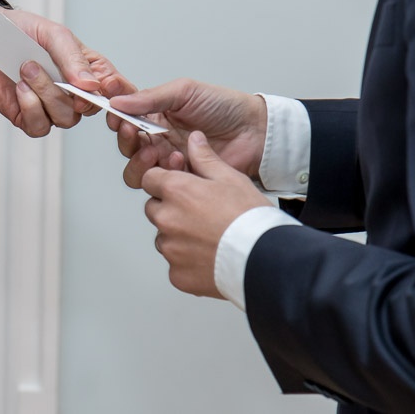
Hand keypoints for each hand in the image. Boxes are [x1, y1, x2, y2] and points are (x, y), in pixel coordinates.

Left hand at [0, 5, 132, 135]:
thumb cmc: (19, 31)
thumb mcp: (53, 35)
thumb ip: (73, 58)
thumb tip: (92, 86)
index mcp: (88, 70)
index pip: (117, 88)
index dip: (119, 93)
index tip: (107, 86)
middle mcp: (73, 93)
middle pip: (91, 109)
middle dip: (76, 96)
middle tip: (60, 75)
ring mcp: (51, 107)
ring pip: (65, 118)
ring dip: (46, 93)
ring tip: (27, 68)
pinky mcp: (28, 118)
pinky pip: (40, 126)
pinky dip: (31, 106)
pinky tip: (21, 87)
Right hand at [109, 78, 266, 187]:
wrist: (254, 132)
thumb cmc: (224, 107)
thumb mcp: (185, 92)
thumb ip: (151, 97)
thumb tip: (119, 100)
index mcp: (156, 115)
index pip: (126, 118)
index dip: (117, 118)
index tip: (117, 116)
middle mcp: (159, 139)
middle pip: (127, 147)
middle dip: (127, 141)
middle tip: (136, 133)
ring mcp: (169, 161)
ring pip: (137, 171)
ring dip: (142, 162)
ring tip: (159, 151)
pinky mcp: (182, 180)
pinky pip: (161, 184)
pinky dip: (166, 173)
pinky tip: (180, 161)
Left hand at [142, 131, 271, 297]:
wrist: (265, 259)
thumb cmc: (250, 218)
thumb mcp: (230, 178)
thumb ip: (205, 159)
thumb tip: (193, 140)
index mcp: (176, 191)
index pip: (149, 179)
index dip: (165, 181)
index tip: (180, 188)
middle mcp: (166, 219)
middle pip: (154, 209)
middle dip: (170, 209)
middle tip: (200, 214)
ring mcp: (170, 249)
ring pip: (164, 238)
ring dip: (178, 236)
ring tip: (208, 236)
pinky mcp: (176, 274)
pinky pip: (174, 265)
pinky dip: (187, 261)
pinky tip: (210, 256)